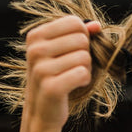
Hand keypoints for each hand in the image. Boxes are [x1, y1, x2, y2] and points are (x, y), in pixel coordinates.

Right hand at [25, 15, 100, 129]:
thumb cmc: (56, 76)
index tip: (73, 51)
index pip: (74, 22)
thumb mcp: (62, 52)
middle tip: (74, 67)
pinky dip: (85, 80)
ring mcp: (41, 69)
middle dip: (86, 54)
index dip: (83, 36)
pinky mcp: (51, 87)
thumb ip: (80, 35)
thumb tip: (97, 25)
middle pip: (82, 39)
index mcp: (36, 36)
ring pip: (84, 57)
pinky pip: (83, 73)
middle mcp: (35, 50)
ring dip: (86, 69)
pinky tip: (75, 85)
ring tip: (73, 77)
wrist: (42, 109)